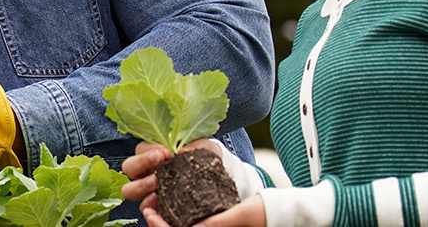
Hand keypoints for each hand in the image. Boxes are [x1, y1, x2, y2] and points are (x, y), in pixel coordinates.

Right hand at [121, 139, 225, 201]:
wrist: (212, 174)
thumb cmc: (201, 156)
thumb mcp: (202, 147)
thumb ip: (194, 146)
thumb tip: (183, 151)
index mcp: (152, 153)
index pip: (140, 149)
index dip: (149, 150)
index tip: (165, 152)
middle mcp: (146, 171)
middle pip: (128, 167)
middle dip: (141, 163)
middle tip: (159, 161)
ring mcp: (148, 189)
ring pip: (129, 189)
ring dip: (141, 185)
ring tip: (157, 182)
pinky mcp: (156, 205)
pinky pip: (143, 207)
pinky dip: (148, 204)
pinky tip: (158, 199)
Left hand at [143, 195, 265, 226]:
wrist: (280, 213)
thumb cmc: (264, 213)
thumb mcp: (241, 213)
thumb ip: (219, 222)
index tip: (150, 213)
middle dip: (159, 224)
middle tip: (147, 207)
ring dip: (166, 221)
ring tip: (155, 204)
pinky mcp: (212, 225)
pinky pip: (191, 224)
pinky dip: (177, 218)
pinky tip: (171, 203)